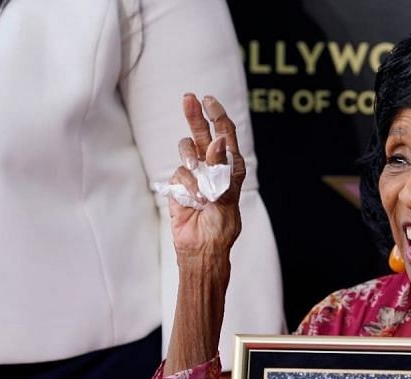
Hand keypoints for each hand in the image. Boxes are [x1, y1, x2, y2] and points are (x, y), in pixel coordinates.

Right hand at [168, 93, 244, 260]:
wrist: (203, 248)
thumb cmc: (222, 226)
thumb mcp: (226, 195)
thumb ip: (220, 168)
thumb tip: (218, 140)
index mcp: (231, 168)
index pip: (225, 136)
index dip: (218, 117)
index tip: (209, 101)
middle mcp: (213, 168)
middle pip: (202, 134)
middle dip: (196, 115)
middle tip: (188, 97)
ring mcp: (195, 175)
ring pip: (187, 149)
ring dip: (190, 156)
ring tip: (196, 173)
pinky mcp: (180, 185)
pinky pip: (179, 172)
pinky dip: (187, 183)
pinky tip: (195, 199)